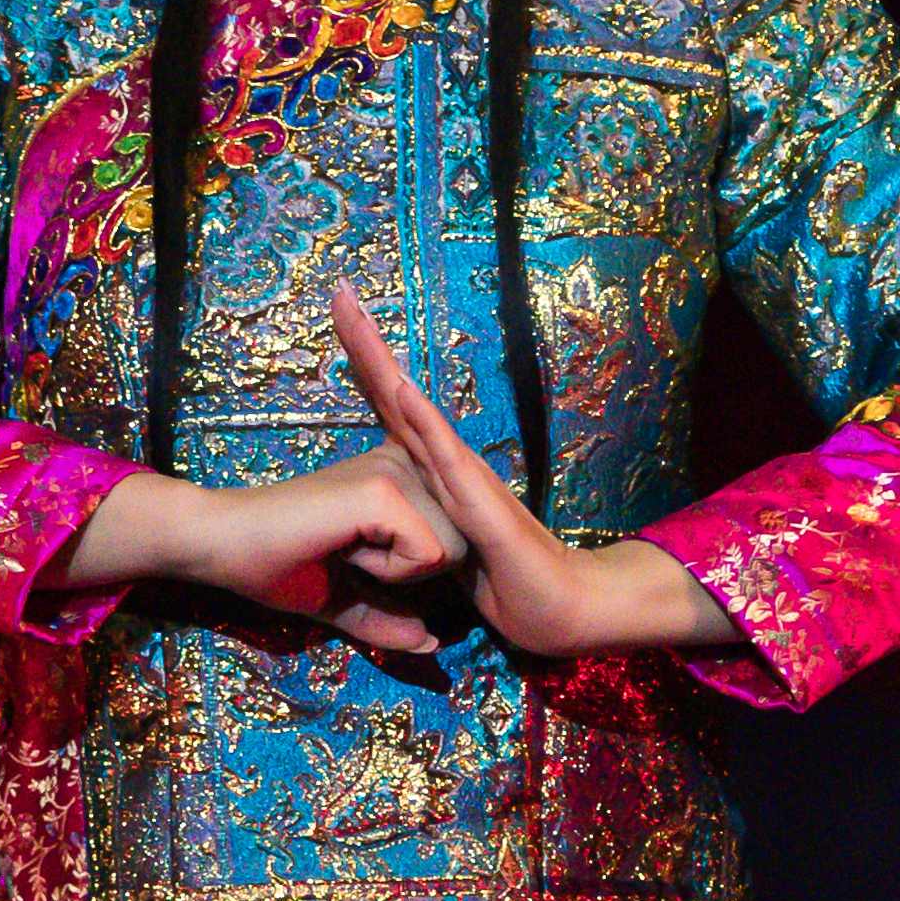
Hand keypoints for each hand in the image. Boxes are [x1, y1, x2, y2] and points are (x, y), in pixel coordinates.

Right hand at [61, 446, 466, 659]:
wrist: (224, 546)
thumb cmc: (277, 567)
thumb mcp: (344, 600)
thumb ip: (388, 619)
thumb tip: (431, 641)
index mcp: (401, 477)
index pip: (455, 543)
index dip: (409, 574)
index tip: (351, 552)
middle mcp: (406, 461)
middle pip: (462, 547)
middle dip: (409, 575)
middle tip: (347, 552)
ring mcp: (395, 471)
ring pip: (450, 551)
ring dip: (397, 572)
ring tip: (345, 548)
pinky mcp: (383, 491)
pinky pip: (426, 555)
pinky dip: (387, 571)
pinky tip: (343, 548)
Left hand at [327, 280, 737, 659]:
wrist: (561, 610)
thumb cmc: (510, 584)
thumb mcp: (442, 556)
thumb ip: (418, 534)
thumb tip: (388, 529)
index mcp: (434, 472)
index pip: (391, 410)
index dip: (364, 367)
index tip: (338, 318)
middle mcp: (449, 461)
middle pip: (398, 393)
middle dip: (367, 342)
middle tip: (339, 290)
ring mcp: (465, 477)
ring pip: (415, 411)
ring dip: (385, 366)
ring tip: (358, 321)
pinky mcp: (480, 503)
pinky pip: (445, 456)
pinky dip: (421, 419)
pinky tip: (401, 388)